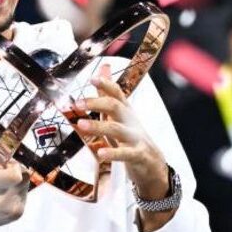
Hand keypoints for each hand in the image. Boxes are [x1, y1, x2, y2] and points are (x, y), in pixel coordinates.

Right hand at [0, 152, 28, 231]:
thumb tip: (6, 153)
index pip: (14, 175)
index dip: (12, 165)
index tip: (5, 164)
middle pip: (24, 177)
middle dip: (15, 170)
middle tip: (2, 173)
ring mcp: (10, 211)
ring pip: (25, 184)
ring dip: (15, 180)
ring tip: (0, 185)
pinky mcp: (17, 215)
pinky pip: (24, 193)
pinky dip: (16, 190)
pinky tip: (2, 194)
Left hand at [69, 65, 172, 230]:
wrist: (153, 164)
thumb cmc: (132, 137)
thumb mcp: (121, 115)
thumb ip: (109, 93)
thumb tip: (103, 67)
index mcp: (125, 111)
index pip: (116, 93)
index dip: (106, 84)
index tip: (92, 78)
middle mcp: (130, 121)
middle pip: (115, 107)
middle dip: (97, 103)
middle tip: (77, 103)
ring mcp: (135, 138)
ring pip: (117, 129)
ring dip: (98, 126)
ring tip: (80, 125)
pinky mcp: (138, 155)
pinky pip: (125, 154)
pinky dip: (113, 153)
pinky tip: (101, 153)